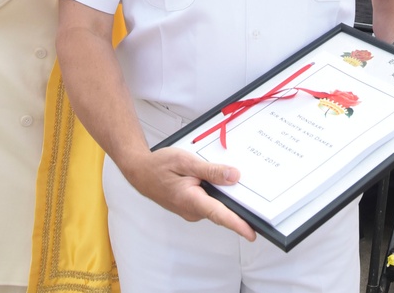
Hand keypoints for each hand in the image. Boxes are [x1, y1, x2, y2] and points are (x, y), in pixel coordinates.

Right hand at [124, 147, 256, 240]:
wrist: (140, 172)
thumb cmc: (159, 165)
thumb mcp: (186, 161)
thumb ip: (210, 170)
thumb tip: (233, 176)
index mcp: (190, 200)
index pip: (218, 214)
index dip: (237, 224)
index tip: (251, 233)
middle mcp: (192, 210)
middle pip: (221, 209)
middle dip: (237, 204)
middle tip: (254, 193)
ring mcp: (191, 211)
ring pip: (215, 205)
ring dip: (225, 195)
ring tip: (230, 177)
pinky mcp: (191, 207)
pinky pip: (209, 202)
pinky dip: (216, 193)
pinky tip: (216, 179)